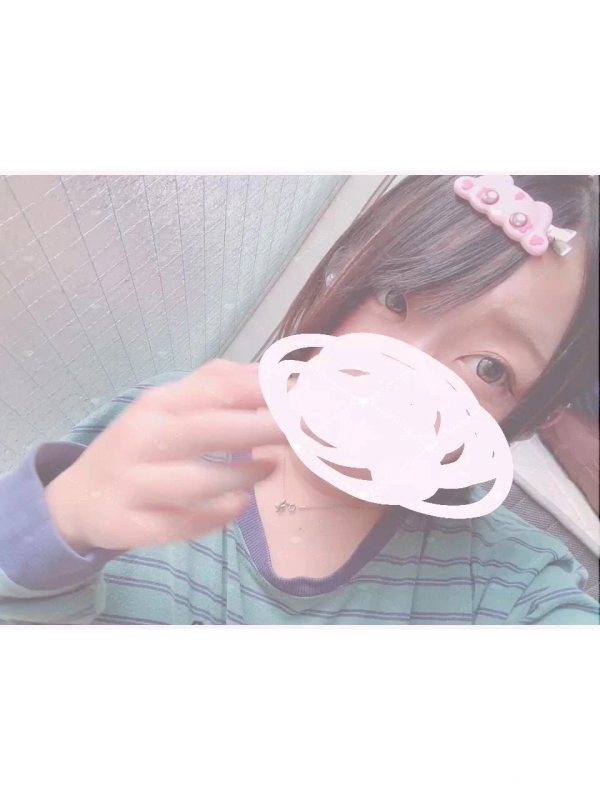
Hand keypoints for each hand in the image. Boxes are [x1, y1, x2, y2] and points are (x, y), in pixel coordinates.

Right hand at [44, 360, 285, 552]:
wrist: (80, 498)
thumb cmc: (140, 446)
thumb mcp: (168, 407)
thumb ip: (215, 385)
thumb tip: (269, 371)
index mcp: (156, 404)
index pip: (211, 390)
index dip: (258, 391)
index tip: (296, 394)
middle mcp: (141, 439)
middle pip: (206, 431)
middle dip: (257, 428)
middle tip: (296, 430)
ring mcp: (133, 484)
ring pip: (195, 480)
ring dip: (240, 474)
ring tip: (271, 467)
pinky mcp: (129, 524)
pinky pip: (178, 524)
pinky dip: (214, 516)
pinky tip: (239, 505)